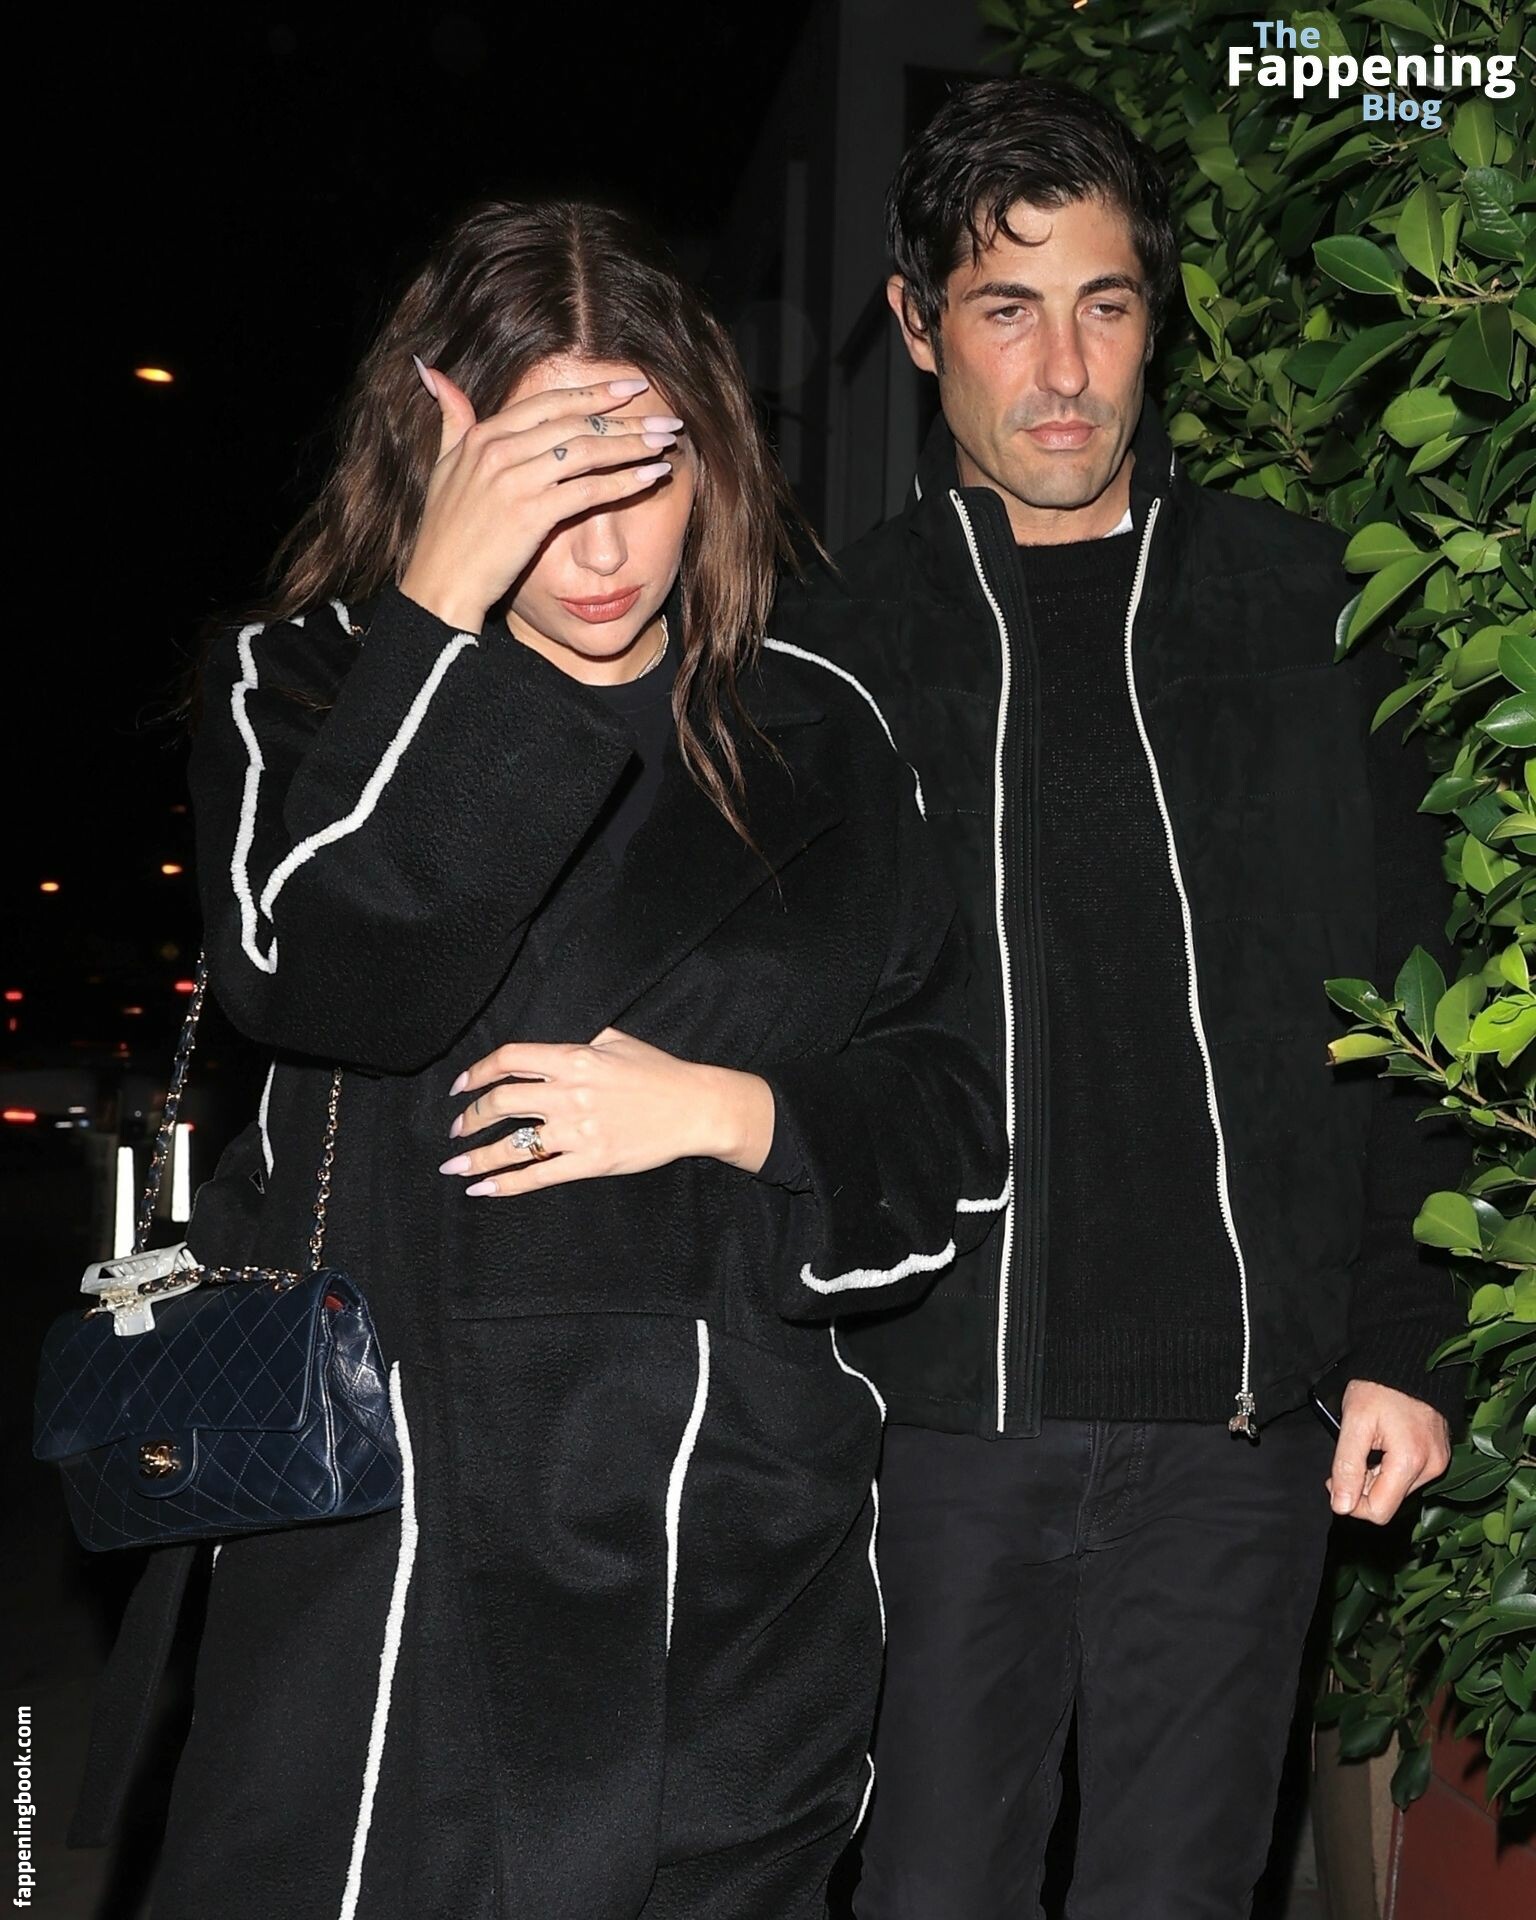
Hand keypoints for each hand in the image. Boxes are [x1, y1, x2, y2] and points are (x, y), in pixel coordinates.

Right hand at [399, 365, 680, 631]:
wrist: (440, 583)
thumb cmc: (444, 531)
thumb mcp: (442, 464)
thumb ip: (451, 418)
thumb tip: (432, 371)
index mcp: (483, 435)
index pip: (549, 403)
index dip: (595, 393)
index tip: (632, 388)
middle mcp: (499, 450)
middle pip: (576, 423)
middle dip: (626, 420)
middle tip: (667, 419)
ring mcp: (515, 481)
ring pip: (587, 451)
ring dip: (633, 445)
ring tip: (666, 443)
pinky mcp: (531, 514)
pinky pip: (588, 491)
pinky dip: (624, 481)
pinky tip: (652, 476)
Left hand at [438, 1027, 777, 1194]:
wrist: (696, 1108)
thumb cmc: (658, 1072)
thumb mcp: (616, 1040)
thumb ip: (577, 1039)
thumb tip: (540, 1046)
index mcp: (575, 1058)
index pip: (510, 1060)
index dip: (477, 1072)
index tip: (460, 1087)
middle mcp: (570, 1093)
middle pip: (501, 1102)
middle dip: (469, 1118)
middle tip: (456, 1129)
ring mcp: (579, 1130)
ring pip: (512, 1145)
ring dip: (477, 1157)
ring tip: (454, 1166)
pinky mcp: (591, 1161)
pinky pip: (538, 1176)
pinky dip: (506, 1184)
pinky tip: (484, 1189)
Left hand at [1327, 1379, 1450, 1524]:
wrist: (1408, 1362)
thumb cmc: (1380, 1388)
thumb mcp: (1354, 1423)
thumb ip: (1346, 1466)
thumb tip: (1341, 1505)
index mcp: (1411, 1461)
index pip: (1380, 1511)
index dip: (1352, 1503)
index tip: (1335, 1480)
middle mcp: (1431, 1467)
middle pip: (1389, 1502)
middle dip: (1361, 1487)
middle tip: (1347, 1458)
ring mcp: (1438, 1462)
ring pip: (1397, 1490)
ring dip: (1375, 1477)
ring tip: (1366, 1446)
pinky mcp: (1438, 1456)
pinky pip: (1409, 1476)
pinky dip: (1389, 1468)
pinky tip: (1381, 1447)